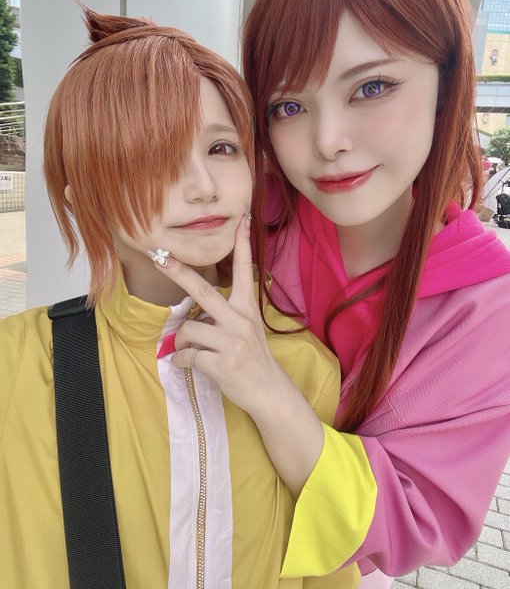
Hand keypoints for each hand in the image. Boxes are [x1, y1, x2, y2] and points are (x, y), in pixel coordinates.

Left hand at [152, 216, 289, 417]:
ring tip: (186, 348)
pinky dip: (182, 361)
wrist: (270, 391)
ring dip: (180, 341)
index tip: (240, 220)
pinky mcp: (223, 364)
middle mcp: (241, 320)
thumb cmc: (253, 358)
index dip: (242, 244)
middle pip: (203, 291)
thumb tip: (195, 312)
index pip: (245, 269)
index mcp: (247, 307)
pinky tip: (188, 364)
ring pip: (189, 329)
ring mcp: (233, 342)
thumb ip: (225, 315)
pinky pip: (188, 356)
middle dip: (178, 272)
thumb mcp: (246, 330)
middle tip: (158, 257)